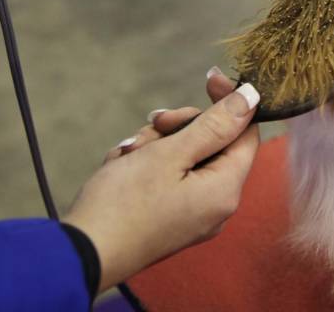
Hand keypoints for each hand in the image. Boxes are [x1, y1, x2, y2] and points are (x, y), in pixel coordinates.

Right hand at [63, 74, 259, 293]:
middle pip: (213, 143)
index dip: (230, 102)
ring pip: (185, 156)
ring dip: (156, 145)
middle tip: (153, 125)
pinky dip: (146, 165)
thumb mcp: (170, 153)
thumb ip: (215, 124)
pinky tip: (121, 168)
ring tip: (127, 155)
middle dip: (179, 128)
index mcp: (225, 190)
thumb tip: (253, 97)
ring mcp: (192, 214)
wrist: (80, 254)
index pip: (246, 132)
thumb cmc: (124, 203)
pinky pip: (168, 176)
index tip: (208, 78)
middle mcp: (216, 205)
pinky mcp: (170, 218)